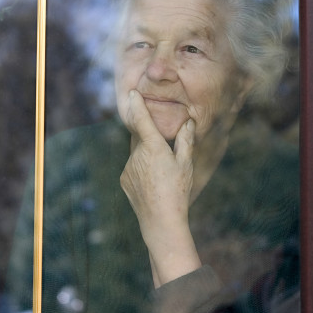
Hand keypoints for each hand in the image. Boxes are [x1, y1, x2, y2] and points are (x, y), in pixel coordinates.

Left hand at [120, 90, 200, 286]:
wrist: (160, 220)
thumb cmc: (178, 190)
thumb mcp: (186, 164)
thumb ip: (185, 140)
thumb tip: (187, 122)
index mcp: (153, 147)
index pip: (142, 119)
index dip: (137, 104)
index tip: (133, 92)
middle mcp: (136, 154)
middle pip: (140, 136)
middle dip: (148, 135)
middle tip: (162, 146)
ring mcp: (128, 167)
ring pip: (136, 153)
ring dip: (146, 155)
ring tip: (162, 172)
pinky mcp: (124, 179)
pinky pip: (132, 166)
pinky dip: (141, 168)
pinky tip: (153, 182)